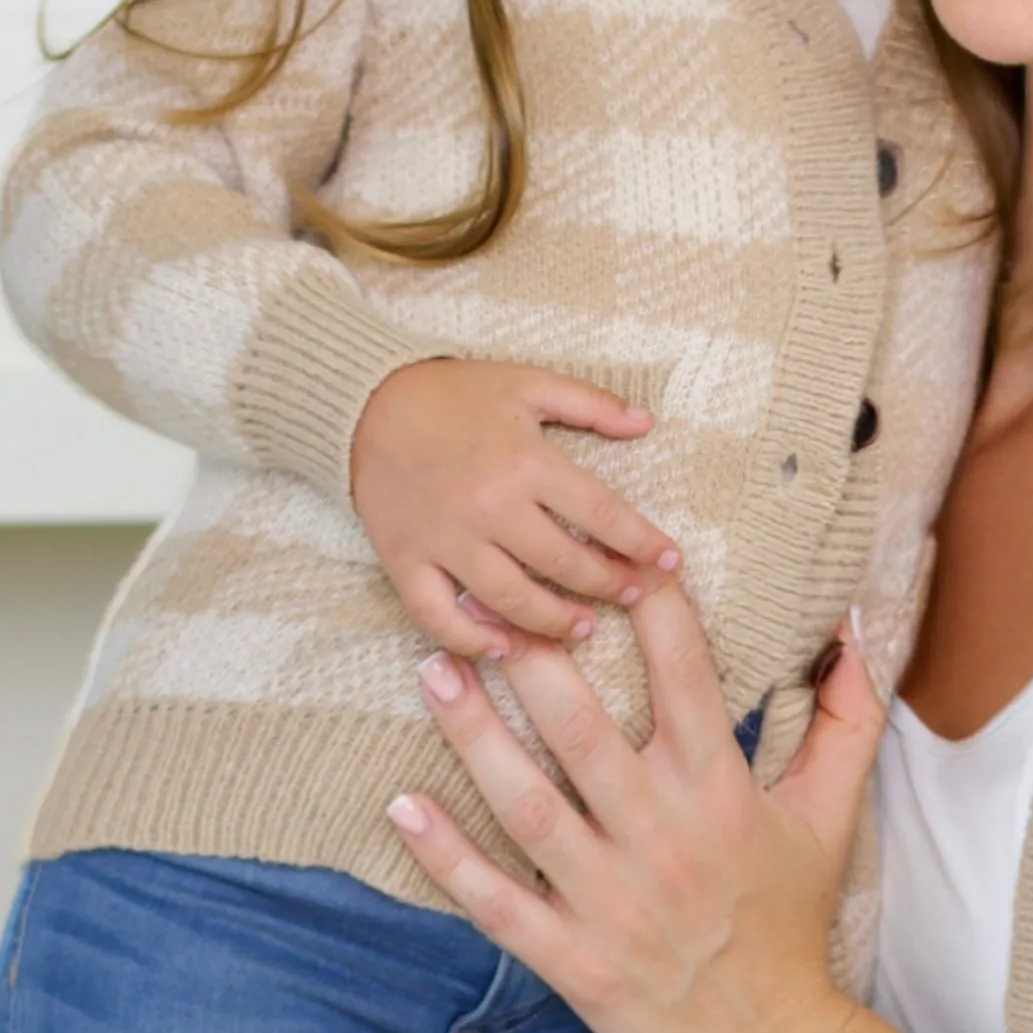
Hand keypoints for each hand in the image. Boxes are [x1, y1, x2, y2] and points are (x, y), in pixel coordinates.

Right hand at [351, 358, 680, 661]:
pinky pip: (438, 615)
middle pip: (563, 564)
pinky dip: (470, 641)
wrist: (362, 401)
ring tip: (584, 629)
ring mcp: (445, 538)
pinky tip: (504, 650)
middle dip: (609, 585)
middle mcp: (489, 506)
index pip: (600, 514)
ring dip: (554, 623)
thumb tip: (647, 421)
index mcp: (525, 461)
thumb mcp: (525, 382)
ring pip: (510, 600)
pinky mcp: (405, 560)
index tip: (671, 562)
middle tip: (635, 594)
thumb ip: (589, 404)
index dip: (642, 542)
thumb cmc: (450, 393)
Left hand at [382, 581, 956, 1032]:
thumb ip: (846, 723)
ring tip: (432, 670)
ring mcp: (612, 902)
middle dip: (529, 662)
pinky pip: (498, 903)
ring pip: (530, 807)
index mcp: (723, 795)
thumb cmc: (790, 923)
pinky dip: (448, 859)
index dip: (650, 613)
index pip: (686, 681)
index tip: (608, 559)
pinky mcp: (574, 959)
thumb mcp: (833, 819)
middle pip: (584, 734)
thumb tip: (852, 635)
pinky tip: (402, 807)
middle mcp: (663, 840)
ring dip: (474, 738)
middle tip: (479, 600)